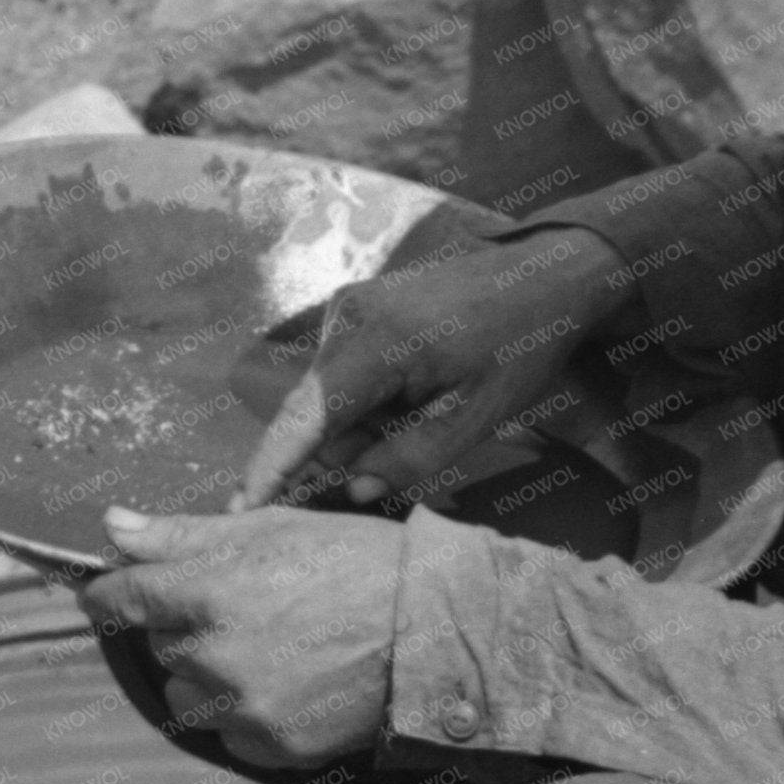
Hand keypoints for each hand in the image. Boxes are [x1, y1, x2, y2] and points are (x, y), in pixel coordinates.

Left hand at [77, 506, 401, 768]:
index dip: (106, 594)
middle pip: (161, 645)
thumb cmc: (355, 562)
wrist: (433, 630)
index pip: (123, 599)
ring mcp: (245, 708)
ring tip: (266, 648)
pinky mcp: (274, 747)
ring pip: (187, 694)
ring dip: (207, 674)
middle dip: (186, 625)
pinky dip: (243, 712)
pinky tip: (286, 682)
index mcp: (211, 590)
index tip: (102, 593)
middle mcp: (218, 656)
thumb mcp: (269, 528)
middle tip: (243, 606)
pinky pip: (228, 732)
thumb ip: (182, 534)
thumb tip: (111, 528)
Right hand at [236, 227, 633, 512]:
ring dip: (368, 420)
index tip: (240, 510)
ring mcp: (346, 307)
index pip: (306, 417)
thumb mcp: (477, 416)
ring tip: (435, 399)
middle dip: (354, 444)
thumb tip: (354, 487)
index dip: (271, 466)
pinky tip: (421, 384)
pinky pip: (343, 373)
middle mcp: (345, 317)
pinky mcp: (354, 307)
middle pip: (317, 413)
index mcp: (376, 342)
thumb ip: (412, 457)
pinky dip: (372, 396)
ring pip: (330, 396)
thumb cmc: (519, 345)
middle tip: (427, 432)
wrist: (543, 273)